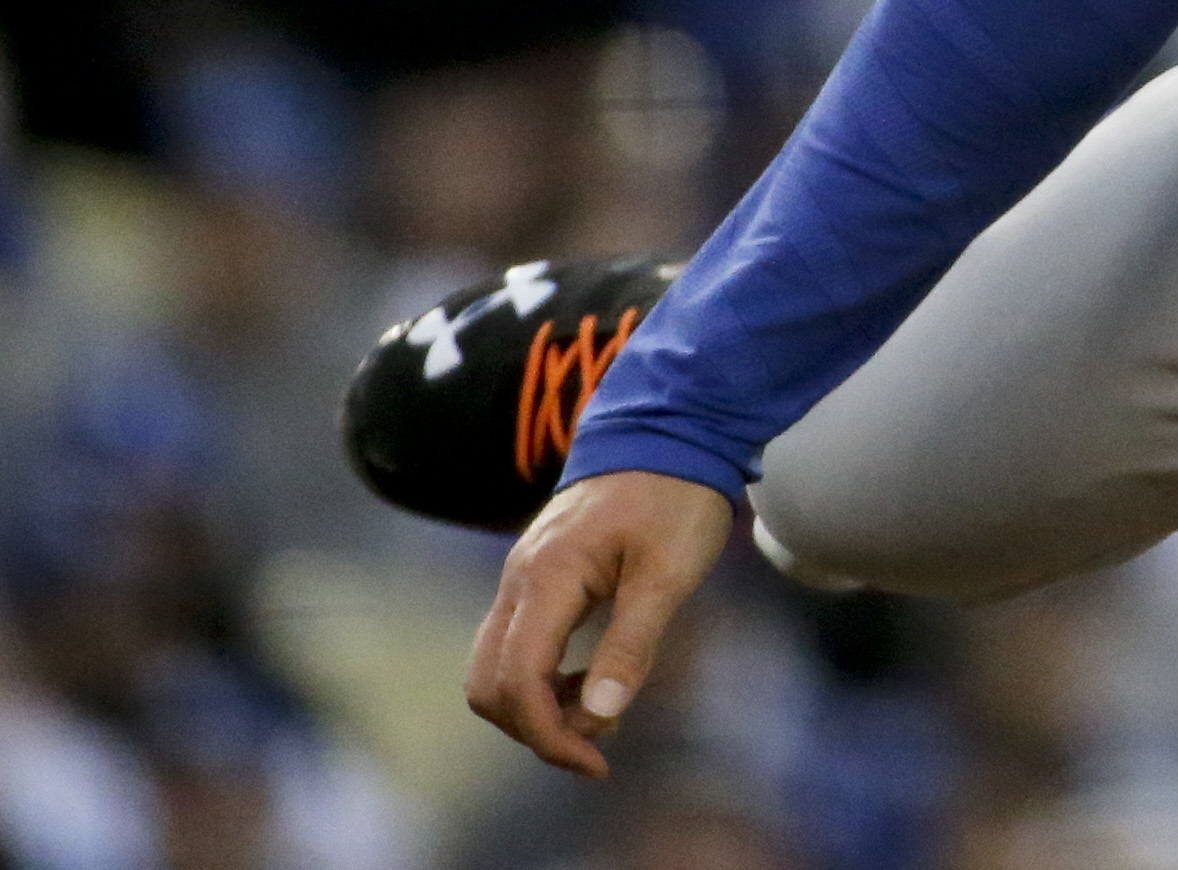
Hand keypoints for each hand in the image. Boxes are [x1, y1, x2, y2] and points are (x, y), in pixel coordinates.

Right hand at [465, 470, 734, 775]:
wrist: (669, 428)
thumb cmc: (676, 495)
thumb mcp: (669, 572)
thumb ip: (632, 643)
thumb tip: (600, 716)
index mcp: (547, 579)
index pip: (519, 684)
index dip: (550, 736)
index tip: (598, 763)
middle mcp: (519, 580)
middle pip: (489, 685)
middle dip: (535, 728)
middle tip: (599, 744)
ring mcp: (521, 575)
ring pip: (496, 666)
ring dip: (536, 705)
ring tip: (601, 711)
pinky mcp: (535, 575)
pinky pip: (515, 643)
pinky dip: (541, 677)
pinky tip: (590, 677)